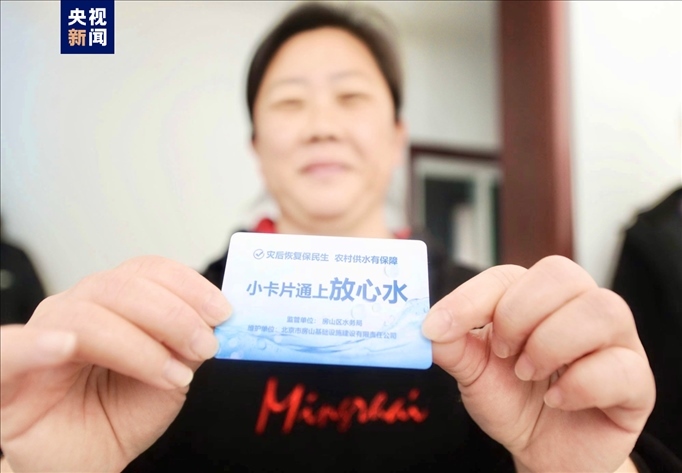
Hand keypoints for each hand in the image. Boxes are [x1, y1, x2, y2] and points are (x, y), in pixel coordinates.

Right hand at [0, 256, 230, 471]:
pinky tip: (66, 347)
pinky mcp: (9, 373)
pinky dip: (37, 344)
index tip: (223, 313)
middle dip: (173, 316)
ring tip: (172, 376)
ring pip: (87, 315)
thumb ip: (187, 345)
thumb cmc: (120, 414)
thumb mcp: (170, 376)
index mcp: (114, 302)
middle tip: (205, 347)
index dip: (189, 286)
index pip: (148, 271)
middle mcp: (77, 308)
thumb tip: (215, 321)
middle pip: (122, 287)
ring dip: (138, 344)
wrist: (86, 462)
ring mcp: (42, 335)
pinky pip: (11, 349)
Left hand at [422, 256, 654, 471]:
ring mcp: (615, 341)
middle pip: (562, 274)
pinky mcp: (636, 382)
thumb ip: (451, 346)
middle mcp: (578, 308)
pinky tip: (557, 400)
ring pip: (602, 309)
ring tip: (528, 373)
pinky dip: (581, 384)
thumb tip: (427, 327)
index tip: (437, 327)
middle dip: (520, 314)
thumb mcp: (473, 372)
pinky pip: (622, 366)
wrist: (542, 451)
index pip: (507, 275)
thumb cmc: (511, 400)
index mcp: (535, 298)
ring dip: (552, 343)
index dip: (470, 298)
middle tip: (503, 352)